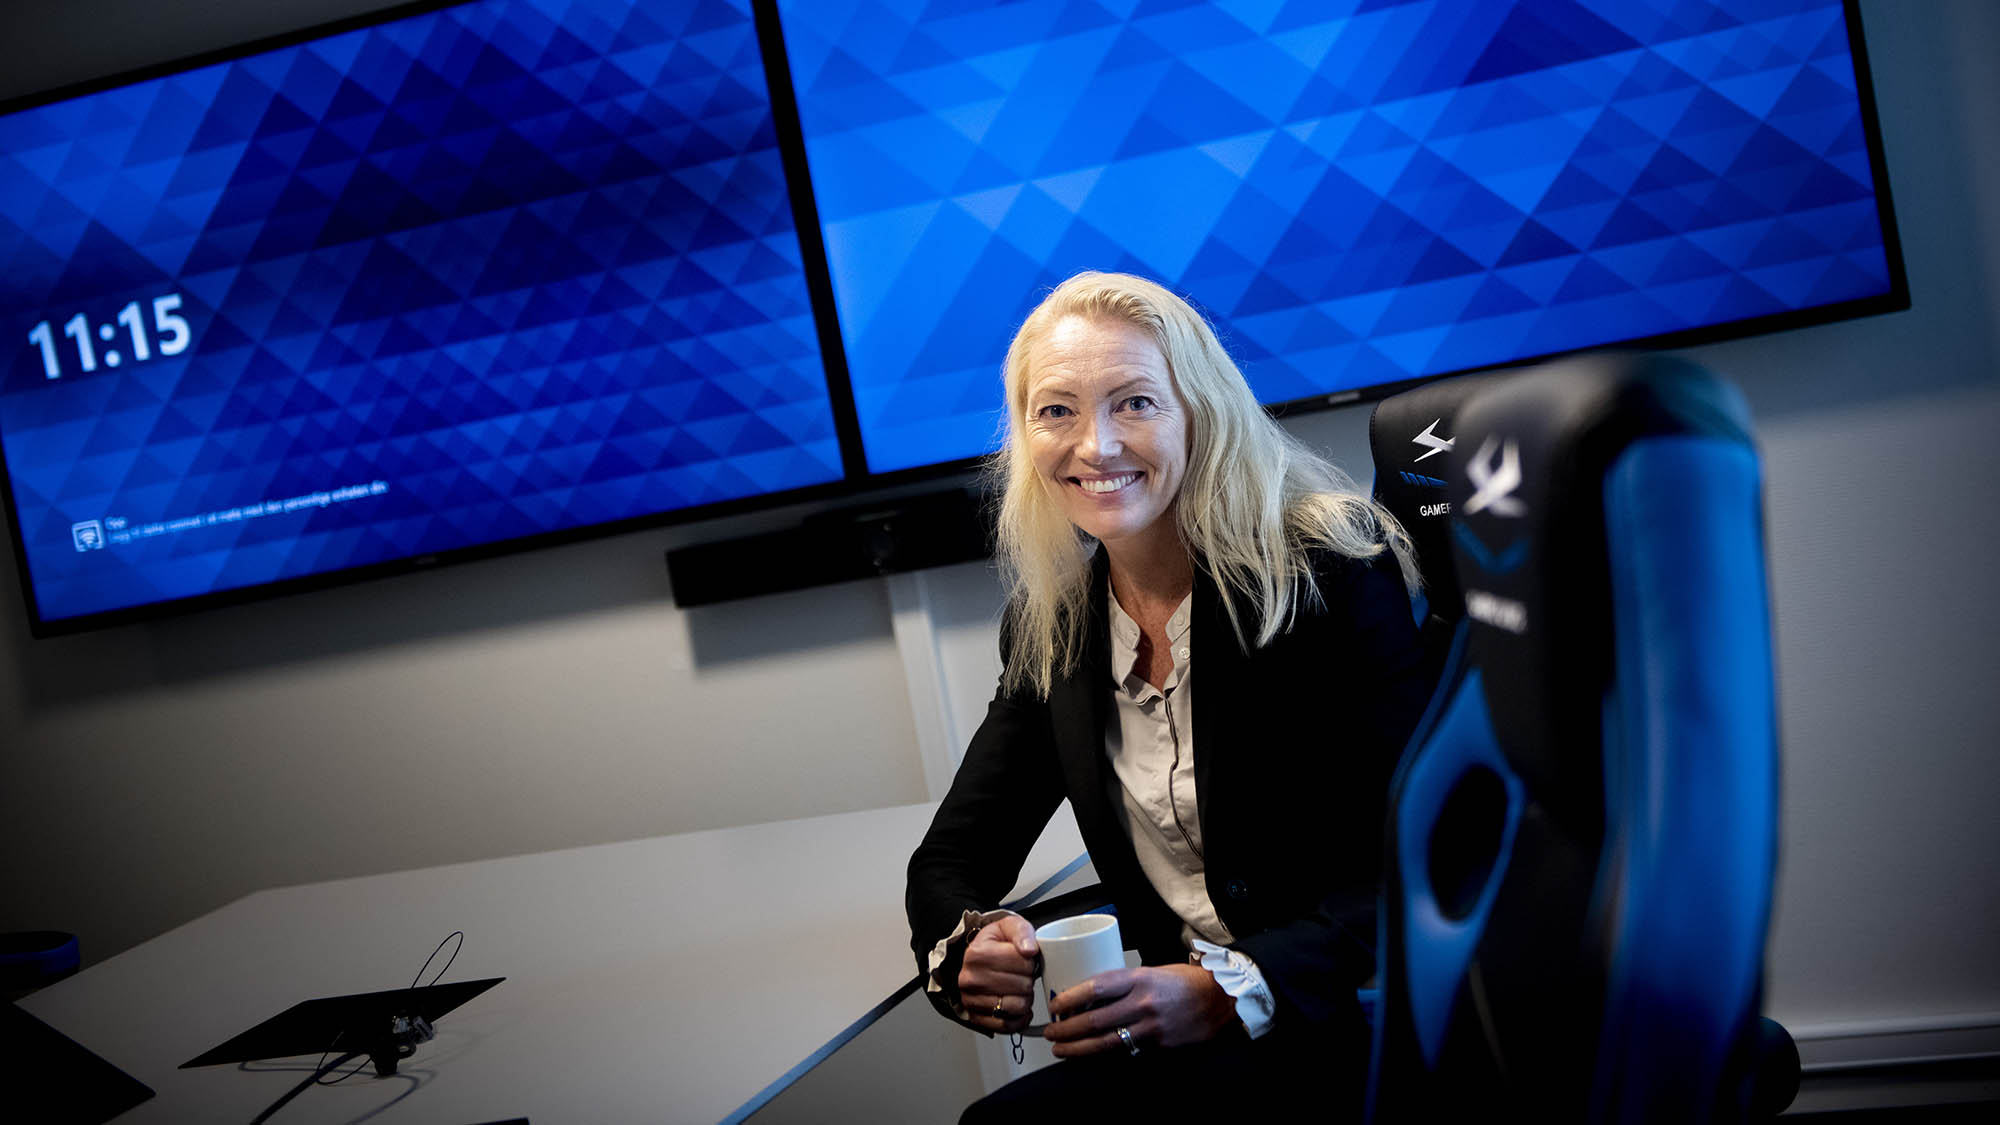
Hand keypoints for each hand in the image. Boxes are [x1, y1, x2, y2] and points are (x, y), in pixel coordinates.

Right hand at [958, 914, 1038, 1034]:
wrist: (977, 958)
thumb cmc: (995, 943)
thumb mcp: (1009, 926)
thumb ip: (1022, 932)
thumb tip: (1029, 950)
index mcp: (977, 954)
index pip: (1023, 962)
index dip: (1032, 961)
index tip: (1025, 959)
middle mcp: (970, 979)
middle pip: (1022, 986)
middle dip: (1029, 980)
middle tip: (1022, 974)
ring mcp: (971, 1000)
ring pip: (1016, 1007)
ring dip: (1025, 999)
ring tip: (1019, 989)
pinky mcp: (976, 1018)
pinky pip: (1007, 1026)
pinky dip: (1018, 1019)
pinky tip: (1018, 1006)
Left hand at [1042, 963, 1235, 1057]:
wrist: (1221, 998)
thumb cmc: (1183, 981)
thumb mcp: (1150, 971)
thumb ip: (1123, 984)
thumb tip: (1089, 997)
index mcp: (1138, 978)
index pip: (1096, 988)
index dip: (1070, 999)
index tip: (1054, 1007)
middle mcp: (1143, 1003)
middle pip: (1096, 1021)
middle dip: (1067, 1030)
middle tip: (1050, 1034)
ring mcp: (1152, 1027)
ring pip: (1107, 1043)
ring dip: (1079, 1048)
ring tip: (1062, 1050)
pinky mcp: (1160, 1045)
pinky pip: (1127, 1050)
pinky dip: (1106, 1053)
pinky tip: (1091, 1055)